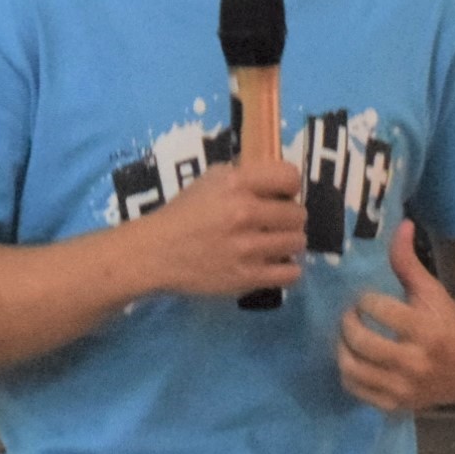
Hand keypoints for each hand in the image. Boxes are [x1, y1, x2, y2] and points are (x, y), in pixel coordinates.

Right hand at [125, 158, 306, 299]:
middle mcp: (245, 213)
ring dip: (289, 242)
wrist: (156, 252)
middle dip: (290, 217)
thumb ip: (245, 176)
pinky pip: (291, 273)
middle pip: (298, 213)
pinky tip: (275, 264)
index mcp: (236, 184)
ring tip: (275, 243)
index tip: (282, 194)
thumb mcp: (210, 179)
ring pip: (297, 242)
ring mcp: (247, 248)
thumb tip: (278, 181)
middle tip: (276, 222)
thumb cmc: (184, 212)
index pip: (290, 177)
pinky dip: (287, 269)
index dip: (289, 186)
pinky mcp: (247, 277)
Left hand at [336, 225, 454, 412]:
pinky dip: (348, 373)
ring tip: (348, 337)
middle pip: (360, 341)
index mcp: (426, 330)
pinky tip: (354, 359)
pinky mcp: (396, 405)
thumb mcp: (432, 291)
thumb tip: (401, 224)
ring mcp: (404, 388)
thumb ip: (409, 262)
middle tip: (350, 316)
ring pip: (353, 368)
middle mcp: (414, 362)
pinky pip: (357, 390)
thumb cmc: (448, 323)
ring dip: (342, 348)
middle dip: (348, 323)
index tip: (366, 300)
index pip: (377, 310)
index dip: (364, 300)